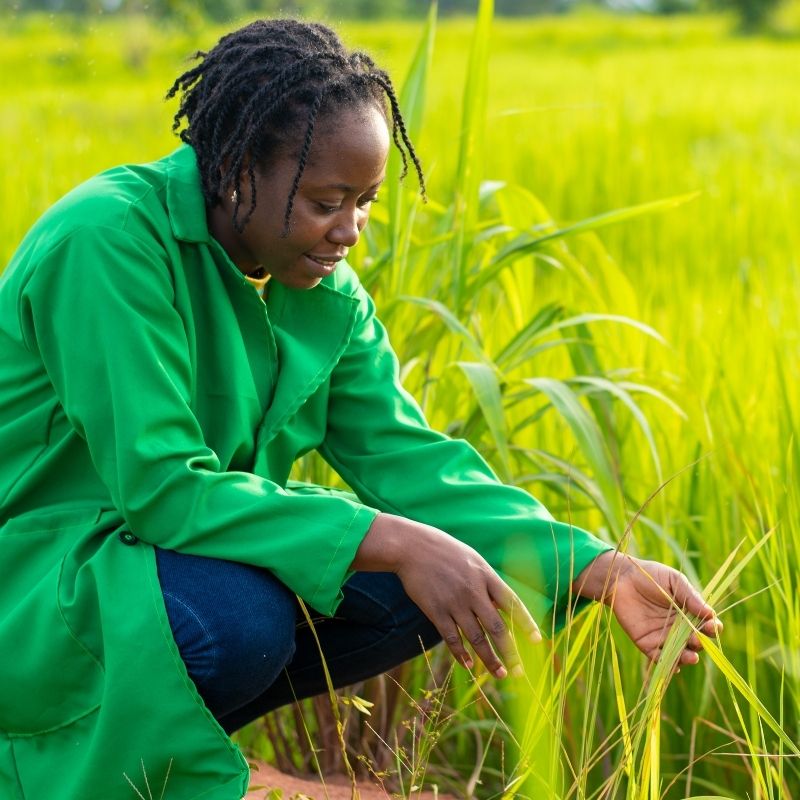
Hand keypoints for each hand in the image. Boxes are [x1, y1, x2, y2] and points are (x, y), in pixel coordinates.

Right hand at [351, 513, 541, 678]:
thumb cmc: (444, 551)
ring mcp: (455, 602)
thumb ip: (487, 582)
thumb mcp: (472, 559)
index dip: (526, 624)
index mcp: (486, 575)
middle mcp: (474, 591)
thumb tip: (499, 606)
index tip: (538, 641)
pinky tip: (468, 664)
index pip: (512, 604)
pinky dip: (461, 653)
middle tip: (518, 671)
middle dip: (510, 652)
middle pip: (497, 628)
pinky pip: (452, 638)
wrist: (412, 547)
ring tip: (499, 674)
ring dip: (489, 659)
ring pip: (477, 638)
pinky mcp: (436, 611)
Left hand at [573, 551, 722, 667]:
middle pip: (695, 642)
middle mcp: (679, 629)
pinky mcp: (647, 643)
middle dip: (699, 643)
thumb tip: (710, 613)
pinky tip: (674, 666)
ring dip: (687, 658)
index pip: (706, 626)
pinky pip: (659, 658)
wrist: (622, 578)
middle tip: (697, 639)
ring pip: (680, 654)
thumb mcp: (674, 581)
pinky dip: (667, 664)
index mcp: (689, 614)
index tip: (711, 626)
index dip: (711, 628)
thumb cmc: (651, 576)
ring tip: (691, 657)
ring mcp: (664, 637)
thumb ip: (690, 597)